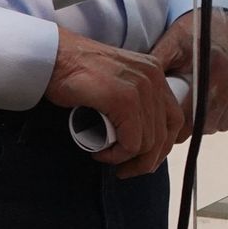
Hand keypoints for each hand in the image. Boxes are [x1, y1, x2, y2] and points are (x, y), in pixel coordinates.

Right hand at [44, 27, 184, 177]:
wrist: (53, 57)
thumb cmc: (76, 72)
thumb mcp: (117, 80)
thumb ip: (134, 99)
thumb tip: (142, 135)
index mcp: (154, 72)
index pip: (174, 120)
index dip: (160, 146)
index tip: (140, 159)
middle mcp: (153, 77)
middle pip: (164, 135)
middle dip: (145, 161)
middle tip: (124, 170)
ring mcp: (140, 87)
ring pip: (147, 143)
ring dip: (126, 158)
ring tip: (105, 156)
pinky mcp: (124, 100)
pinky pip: (131, 143)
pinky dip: (117, 156)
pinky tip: (101, 153)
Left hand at [150, 9, 227, 139]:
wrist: (222, 19)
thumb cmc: (192, 32)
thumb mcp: (171, 43)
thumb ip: (157, 64)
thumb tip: (138, 89)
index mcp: (213, 67)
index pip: (193, 115)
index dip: (177, 125)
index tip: (167, 124)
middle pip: (207, 122)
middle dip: (190, 125)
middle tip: (177, 117)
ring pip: (220, 122)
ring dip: (205, 120)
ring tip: (192, 106)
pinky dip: (219, 114)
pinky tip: (209, 100)